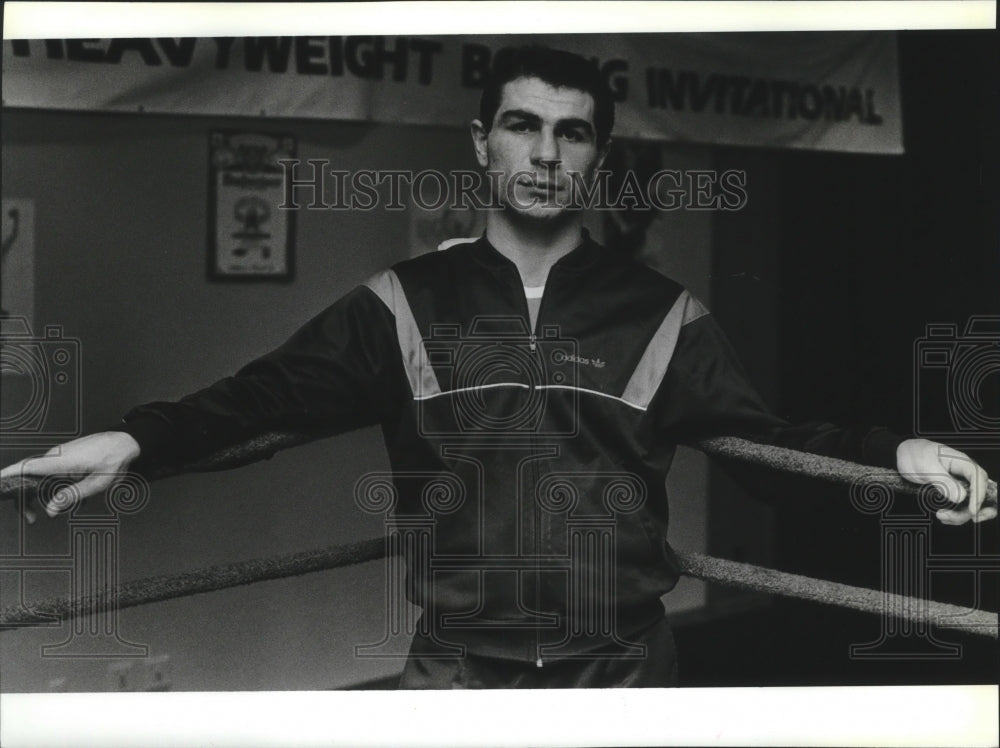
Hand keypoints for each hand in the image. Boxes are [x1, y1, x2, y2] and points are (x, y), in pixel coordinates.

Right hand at [0, 432, 141, 516]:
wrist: (125, 442)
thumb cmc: (113, 460)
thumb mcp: (96, 484)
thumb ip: (72, 496)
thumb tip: (51, 508)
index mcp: (59, 461)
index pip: (25, 467)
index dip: (6, 475)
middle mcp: (55, 456)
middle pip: (28, 476)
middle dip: (25, 498)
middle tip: (30, 518)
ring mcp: (59, 455)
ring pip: (39, 476)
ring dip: (39, 494)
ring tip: (47, 512)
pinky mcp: (64, 457)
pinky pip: (49, 472)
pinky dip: (50, 486)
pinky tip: (64, 498)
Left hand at [896, 438, 996, 524]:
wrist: (902, 456)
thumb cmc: (915, 454)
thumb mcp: (925, 466)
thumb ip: (942, 480)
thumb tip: (961, 497)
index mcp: (961, 462)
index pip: (978, 477)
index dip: (979, 494)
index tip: (972, 509)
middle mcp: (964, 474)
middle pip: (982, 493)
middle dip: (978, 509)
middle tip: (968, 517)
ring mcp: (960, 485)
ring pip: (972, 504)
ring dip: (961, 515)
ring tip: (942, 515)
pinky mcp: (953, 493)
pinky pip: (961, 507)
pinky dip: (955, 515)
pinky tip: (943, 515)